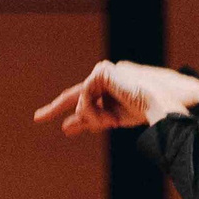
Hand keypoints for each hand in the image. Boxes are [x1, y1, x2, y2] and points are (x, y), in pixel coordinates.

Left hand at [33, 61, 198, 133]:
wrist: (161, 102)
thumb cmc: (143, 110)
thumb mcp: (110, 119)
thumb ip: (88, 121)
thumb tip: (65, 127)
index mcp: (107, 88)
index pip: (81, 99)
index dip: (62, 108)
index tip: (46, 118)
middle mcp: (103, 78)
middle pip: (74, 95)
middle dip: (55, 108)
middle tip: (37, 118)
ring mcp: (103, 73)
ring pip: (81, 102)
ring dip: (93, 118)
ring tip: (111, 124)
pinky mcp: (102, 72)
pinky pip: (84, 97)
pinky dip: (93, 112)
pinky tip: (110, 118)